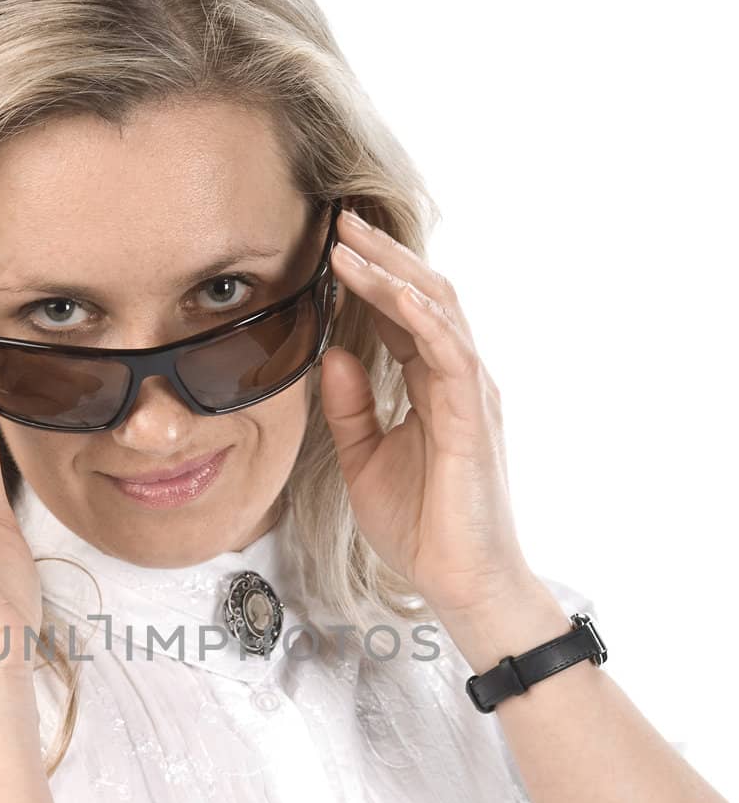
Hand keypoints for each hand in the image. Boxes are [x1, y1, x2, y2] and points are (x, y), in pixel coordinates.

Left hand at [321, 208, 536, 622]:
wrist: (460, 581)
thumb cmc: (422, 528)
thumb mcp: (365, 460)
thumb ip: (350, 407)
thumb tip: (332, 354)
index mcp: (435, 387)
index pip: (403, 315)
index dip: (370, 278)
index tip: (330, 245)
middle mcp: (458, 379)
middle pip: (424, 295)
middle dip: (382, 255)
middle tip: (338, 220)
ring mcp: (471, 394)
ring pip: (437, 311)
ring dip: (392, 273)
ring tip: (349, 243)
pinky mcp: (471, 418)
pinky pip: (449, 352)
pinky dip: (419, 317)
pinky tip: (390, 291)